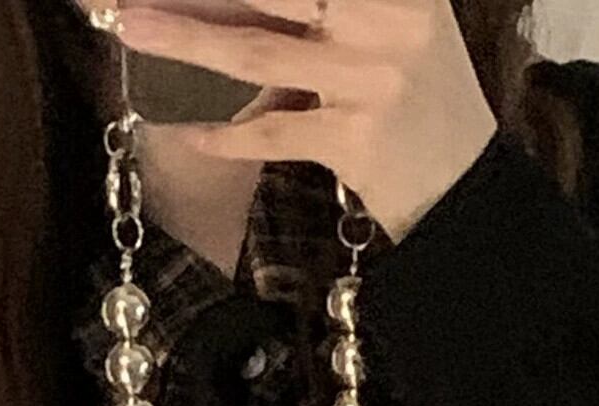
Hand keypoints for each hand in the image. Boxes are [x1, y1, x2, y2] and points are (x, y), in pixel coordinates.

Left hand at [110, 2, 497, 242]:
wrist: (469, 193)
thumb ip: (324, 3)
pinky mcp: (355, 140)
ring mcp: (370, 79)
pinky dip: (227, 134)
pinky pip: (273, 131)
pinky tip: (186, 128)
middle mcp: (387, 16)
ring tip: (129, 25)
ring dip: (185, 38)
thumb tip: (238, 4)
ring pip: (256, 49)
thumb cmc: (419, 96)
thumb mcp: (397, 19)